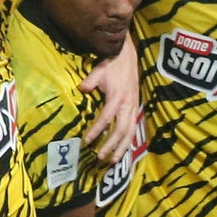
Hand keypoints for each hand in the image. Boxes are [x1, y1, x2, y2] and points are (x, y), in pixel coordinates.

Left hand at [78, 35, 139, 162]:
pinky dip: (127, 141)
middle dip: (111, 145)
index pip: (106, 118)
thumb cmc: (112, 63)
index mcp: (118, 96)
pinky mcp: (135, 108)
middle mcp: (128, 104)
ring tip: (113, 160)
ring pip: (130, 132)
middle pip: (121, 130)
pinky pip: (132, 128)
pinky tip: (121, 150)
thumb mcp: (99, 69)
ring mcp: (133, 107)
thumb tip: (81, 90)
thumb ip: (90, 81)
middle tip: (100, 157)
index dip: (97, 131)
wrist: (127, 55)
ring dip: (122, 148)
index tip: (87, 141)